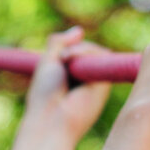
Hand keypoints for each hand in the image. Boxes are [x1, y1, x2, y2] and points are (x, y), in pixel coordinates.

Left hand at [25, 26, 111, 140]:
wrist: (50, 118)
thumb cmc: (44, 95)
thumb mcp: (47, 63)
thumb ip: (59, 43)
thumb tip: (79, 31)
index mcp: (70, 78)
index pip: (77, 53)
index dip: (70, 50)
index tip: (59, 56)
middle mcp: (85, 80)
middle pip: (87, 50)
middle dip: (73, 49)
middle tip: (60, 59)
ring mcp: (96, 82)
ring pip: (95, 51)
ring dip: (77, 50)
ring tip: (63, 61)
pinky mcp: (105, 82)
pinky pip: (101, 56)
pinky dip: (85, 52)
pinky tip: (71, 62)